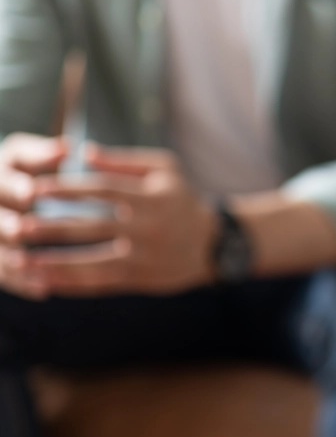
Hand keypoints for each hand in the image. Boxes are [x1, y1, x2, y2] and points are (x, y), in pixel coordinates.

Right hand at [0, 134, 68, 298]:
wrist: (12, 198)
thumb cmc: (26, 171)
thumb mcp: (29, 157)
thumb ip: (44, 154)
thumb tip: (69, 149)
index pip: (0, 183)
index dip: (13, 186)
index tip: (30, 192)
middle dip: (7, 224)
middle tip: (24, 231)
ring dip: (14, 261)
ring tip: (36, 269)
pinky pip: (4, 275)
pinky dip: (22, 283)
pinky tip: (45, 291)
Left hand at [17, 146, 216, 296]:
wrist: (215, 244)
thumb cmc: (181, 200)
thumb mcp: (165, 170)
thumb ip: (124, 161)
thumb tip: (82, 152)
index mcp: (153, 197)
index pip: (104, 190)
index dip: (69, 189)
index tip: (36, 187)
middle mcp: (150, 229)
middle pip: (94, 228)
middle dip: (52, 228)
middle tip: (18, 226)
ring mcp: (146, 257)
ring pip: (94, 262)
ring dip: (55, 262)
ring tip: (23, 260)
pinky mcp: (143, 280)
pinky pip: (103, 283)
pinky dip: (72, 284)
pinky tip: (46, 282)